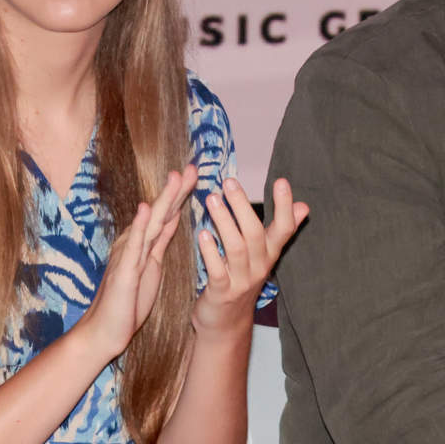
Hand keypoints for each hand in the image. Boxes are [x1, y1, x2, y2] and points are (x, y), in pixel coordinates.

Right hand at [78, 166, 196, 358]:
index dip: (180, 194)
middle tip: (191, 166)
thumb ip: (159, 243)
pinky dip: (140, 225)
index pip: (165, 215)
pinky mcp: (124, 270)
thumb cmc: (127, 303)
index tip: (195, 173)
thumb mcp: (150, 268)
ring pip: (149, 222)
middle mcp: (134, 244)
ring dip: (162, 199)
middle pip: (159, 212)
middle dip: (176, 189)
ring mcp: (128, 254)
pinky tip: (146, 209)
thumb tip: (173, 219)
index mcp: (143, 245)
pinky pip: (134, 244)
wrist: (105, 329)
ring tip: (174, 178)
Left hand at [192, 177, 308, 336]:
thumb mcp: (262, 256)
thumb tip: (303, 206)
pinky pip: (218, 270)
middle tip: (230, 181)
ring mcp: (242, 281)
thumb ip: (278, 230)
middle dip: (244, 207)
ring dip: (224, 222)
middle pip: (256, 234)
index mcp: (269, 255)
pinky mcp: (222, 292)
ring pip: (237, 249)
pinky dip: (210, 252)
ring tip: (212, 199)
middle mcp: (259, 267)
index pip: (284, 229)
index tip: (282, 181)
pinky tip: (202, 234)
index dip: (284, 206)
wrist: (225, 324)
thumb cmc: (240, 280)